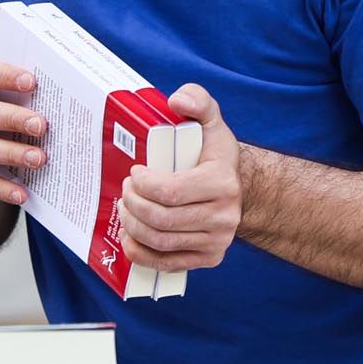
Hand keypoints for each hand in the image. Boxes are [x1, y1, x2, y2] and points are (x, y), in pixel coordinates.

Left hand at [120, 83, 241, 270]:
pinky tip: (129, 238)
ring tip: (125, 209)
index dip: (143, 185)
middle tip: (124, 191)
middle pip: (162, 219)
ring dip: (133, 226)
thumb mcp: (210, 121)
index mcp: (222, 182)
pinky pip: (167, 263)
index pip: (171, 192)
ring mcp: (217, 241)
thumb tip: (176, 101)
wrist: (238, 189)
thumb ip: (197, 101)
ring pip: (161, 241)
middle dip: (132, 205)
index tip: (134, 174)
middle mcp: (224, 216)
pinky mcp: (209, 258)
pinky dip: (141, 253)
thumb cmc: (214, 155)